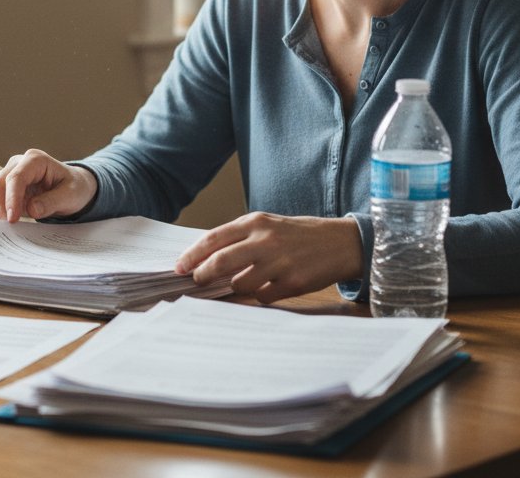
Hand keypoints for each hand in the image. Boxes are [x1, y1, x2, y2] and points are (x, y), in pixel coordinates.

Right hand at [0, 149, 98, 222]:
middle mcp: (18, 163)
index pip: (16, 177)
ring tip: (9, 228)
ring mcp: (10, 174)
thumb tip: (32, 210)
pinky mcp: (6, 188)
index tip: (12, 219)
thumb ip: (52, 201)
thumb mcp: (71, 195)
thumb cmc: (73, 187)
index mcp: (36, 160)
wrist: (73, 188)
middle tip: (8, 227)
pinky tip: (7, 223)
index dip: (11, 198)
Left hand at [174, 213, 363, 302]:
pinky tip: (270, 287)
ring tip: (244, 282)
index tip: (179, 267)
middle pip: (220, 262)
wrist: (340, 242)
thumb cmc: (298, 234)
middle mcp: (264, 240)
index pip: (214, 239)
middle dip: (203, 275)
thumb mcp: (268, 225)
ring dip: (236, 287)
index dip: (193, 255)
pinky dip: (260, 295)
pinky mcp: (292, 283)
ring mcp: (278, 262)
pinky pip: (263, 297)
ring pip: (240, 284)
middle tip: (196, 282)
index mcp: (255, 222)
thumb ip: (241, 238)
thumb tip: (207, 258)